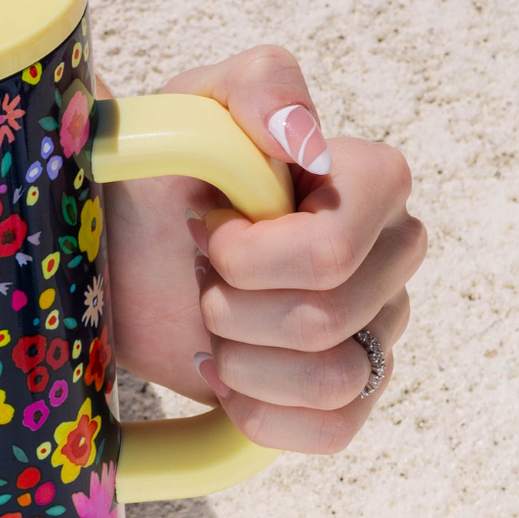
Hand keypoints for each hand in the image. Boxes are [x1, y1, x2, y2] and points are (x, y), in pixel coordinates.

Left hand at [103, 46, 425, 453]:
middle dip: (231, 306)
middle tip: (200, 276)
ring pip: (332, 380)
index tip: (203, 227)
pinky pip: (334, 430)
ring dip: (242, 360)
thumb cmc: (166, 173)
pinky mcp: (351, 394)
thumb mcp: (194, 104)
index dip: (247, 257)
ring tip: (211, 325)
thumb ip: (257, 86)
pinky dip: (262, 414)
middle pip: (322, 320)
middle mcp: (393, 256)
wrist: (125, 250)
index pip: (329, 254)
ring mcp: (378, 328)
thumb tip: (302, 138)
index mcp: (374, 183)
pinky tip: (227, 378)